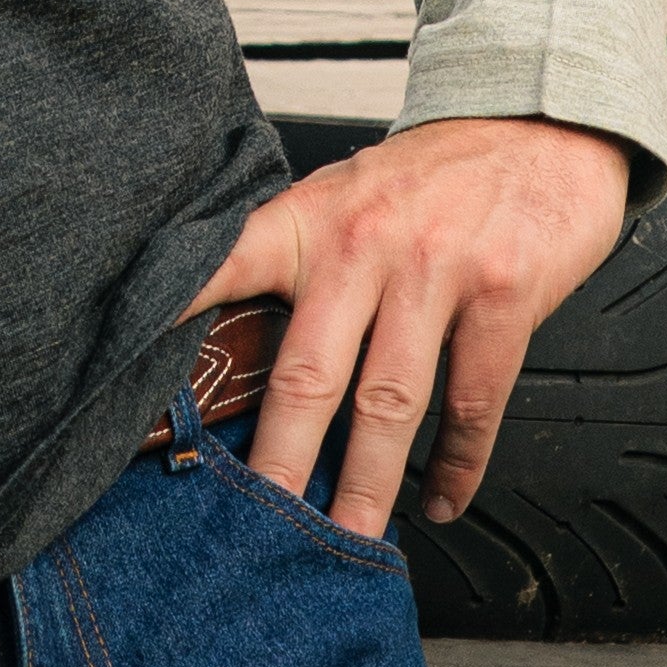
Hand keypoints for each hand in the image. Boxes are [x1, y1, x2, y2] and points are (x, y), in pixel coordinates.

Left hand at [192, 116, 630, 539]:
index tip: (127, 377)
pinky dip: (456, 464)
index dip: (170, 317)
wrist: (540, 125)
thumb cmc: (432, 177)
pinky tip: (440, 498)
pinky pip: (472, 402)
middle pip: (307, 373)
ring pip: (389, 402)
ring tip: (347, 541)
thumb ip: (299, 262)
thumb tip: (237, 351)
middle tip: (257, 525)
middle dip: (278, 462)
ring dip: (367, 485)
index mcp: (312, 219)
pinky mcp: (504, 297)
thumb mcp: (347, 196)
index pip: (222, 267)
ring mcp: (437, 271)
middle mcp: (366, 245)